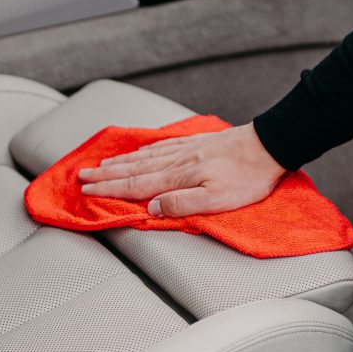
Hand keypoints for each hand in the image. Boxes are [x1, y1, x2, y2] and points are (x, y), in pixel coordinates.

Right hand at [77, 123, 286, 216]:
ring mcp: (184, 150)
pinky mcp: (195, 143)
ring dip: (118, 162)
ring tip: (100, 164)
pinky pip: (159, 146)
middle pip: (132, 170)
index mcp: (177, 179)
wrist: (270, 145)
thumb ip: (181, 204)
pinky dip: (141, 150)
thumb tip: (150, 207)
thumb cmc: (247, 178)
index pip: (134, 186)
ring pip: (142, 157)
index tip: (87, 189)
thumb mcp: (217, 201)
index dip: (108, 189)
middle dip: (104, 175)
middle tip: (82, 176)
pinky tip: (135, 151)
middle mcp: (175, 163)